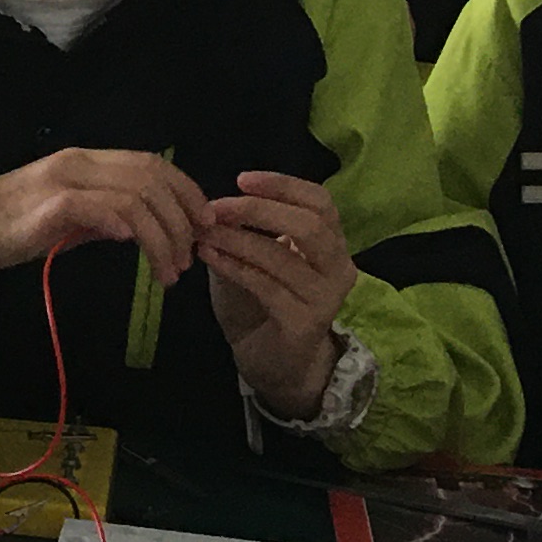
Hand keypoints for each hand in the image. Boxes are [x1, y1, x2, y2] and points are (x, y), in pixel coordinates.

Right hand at [0, 148, 207, 285]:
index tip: (204, 224)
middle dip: (181, 220)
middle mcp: (78, 163)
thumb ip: (105, 213)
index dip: (187, 191)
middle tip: (188, 258)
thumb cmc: (13, 227)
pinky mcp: (48, 206)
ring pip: (133, 198)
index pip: (152, 164)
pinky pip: (98, 208)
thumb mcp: (69, 216)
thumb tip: (144, 226)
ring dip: (160, 237)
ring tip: (166, 271)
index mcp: (86, 161)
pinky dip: (123, 225)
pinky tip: (132, 246)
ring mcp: (62, 182)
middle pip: (151, 179)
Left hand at [199, 169, 361, 419]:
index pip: (320, 202)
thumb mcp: (251, 258)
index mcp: (330, 244)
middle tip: (216, 209)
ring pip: (283, 257)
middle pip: (310, 225)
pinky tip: (209, 257)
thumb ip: (243, 231)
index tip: (242, 179)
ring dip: (238, 240)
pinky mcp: (306, 323)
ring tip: (203, 233)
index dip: (283, 185)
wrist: (273, 362)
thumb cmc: (261, 303)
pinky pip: (267, 287)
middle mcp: (338, 268)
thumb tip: (213, 203)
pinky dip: (234, 267)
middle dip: (259, 210)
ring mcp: (325, 297)